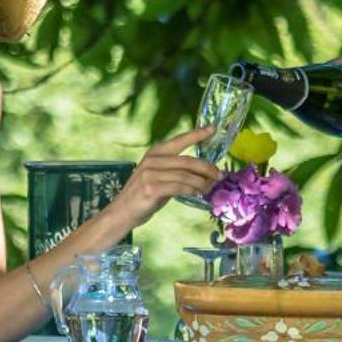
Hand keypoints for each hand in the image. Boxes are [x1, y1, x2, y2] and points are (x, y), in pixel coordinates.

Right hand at [105, 127, 222, 225]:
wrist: (121, 213)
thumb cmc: (142, 196)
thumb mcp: (158, 177)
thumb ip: (175, 171)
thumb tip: (203, 173)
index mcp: (155, 153)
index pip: (179, 140)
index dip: (197, 134)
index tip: (213, 128)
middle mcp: (152, 160)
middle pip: (187, 161)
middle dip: (207, 167)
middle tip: (220, 174)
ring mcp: (150, 174)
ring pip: (185, 175)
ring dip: (202, 182)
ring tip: (210, 188)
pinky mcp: (151, 188)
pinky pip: (179, 187)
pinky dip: (192, 190)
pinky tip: (198, 194)